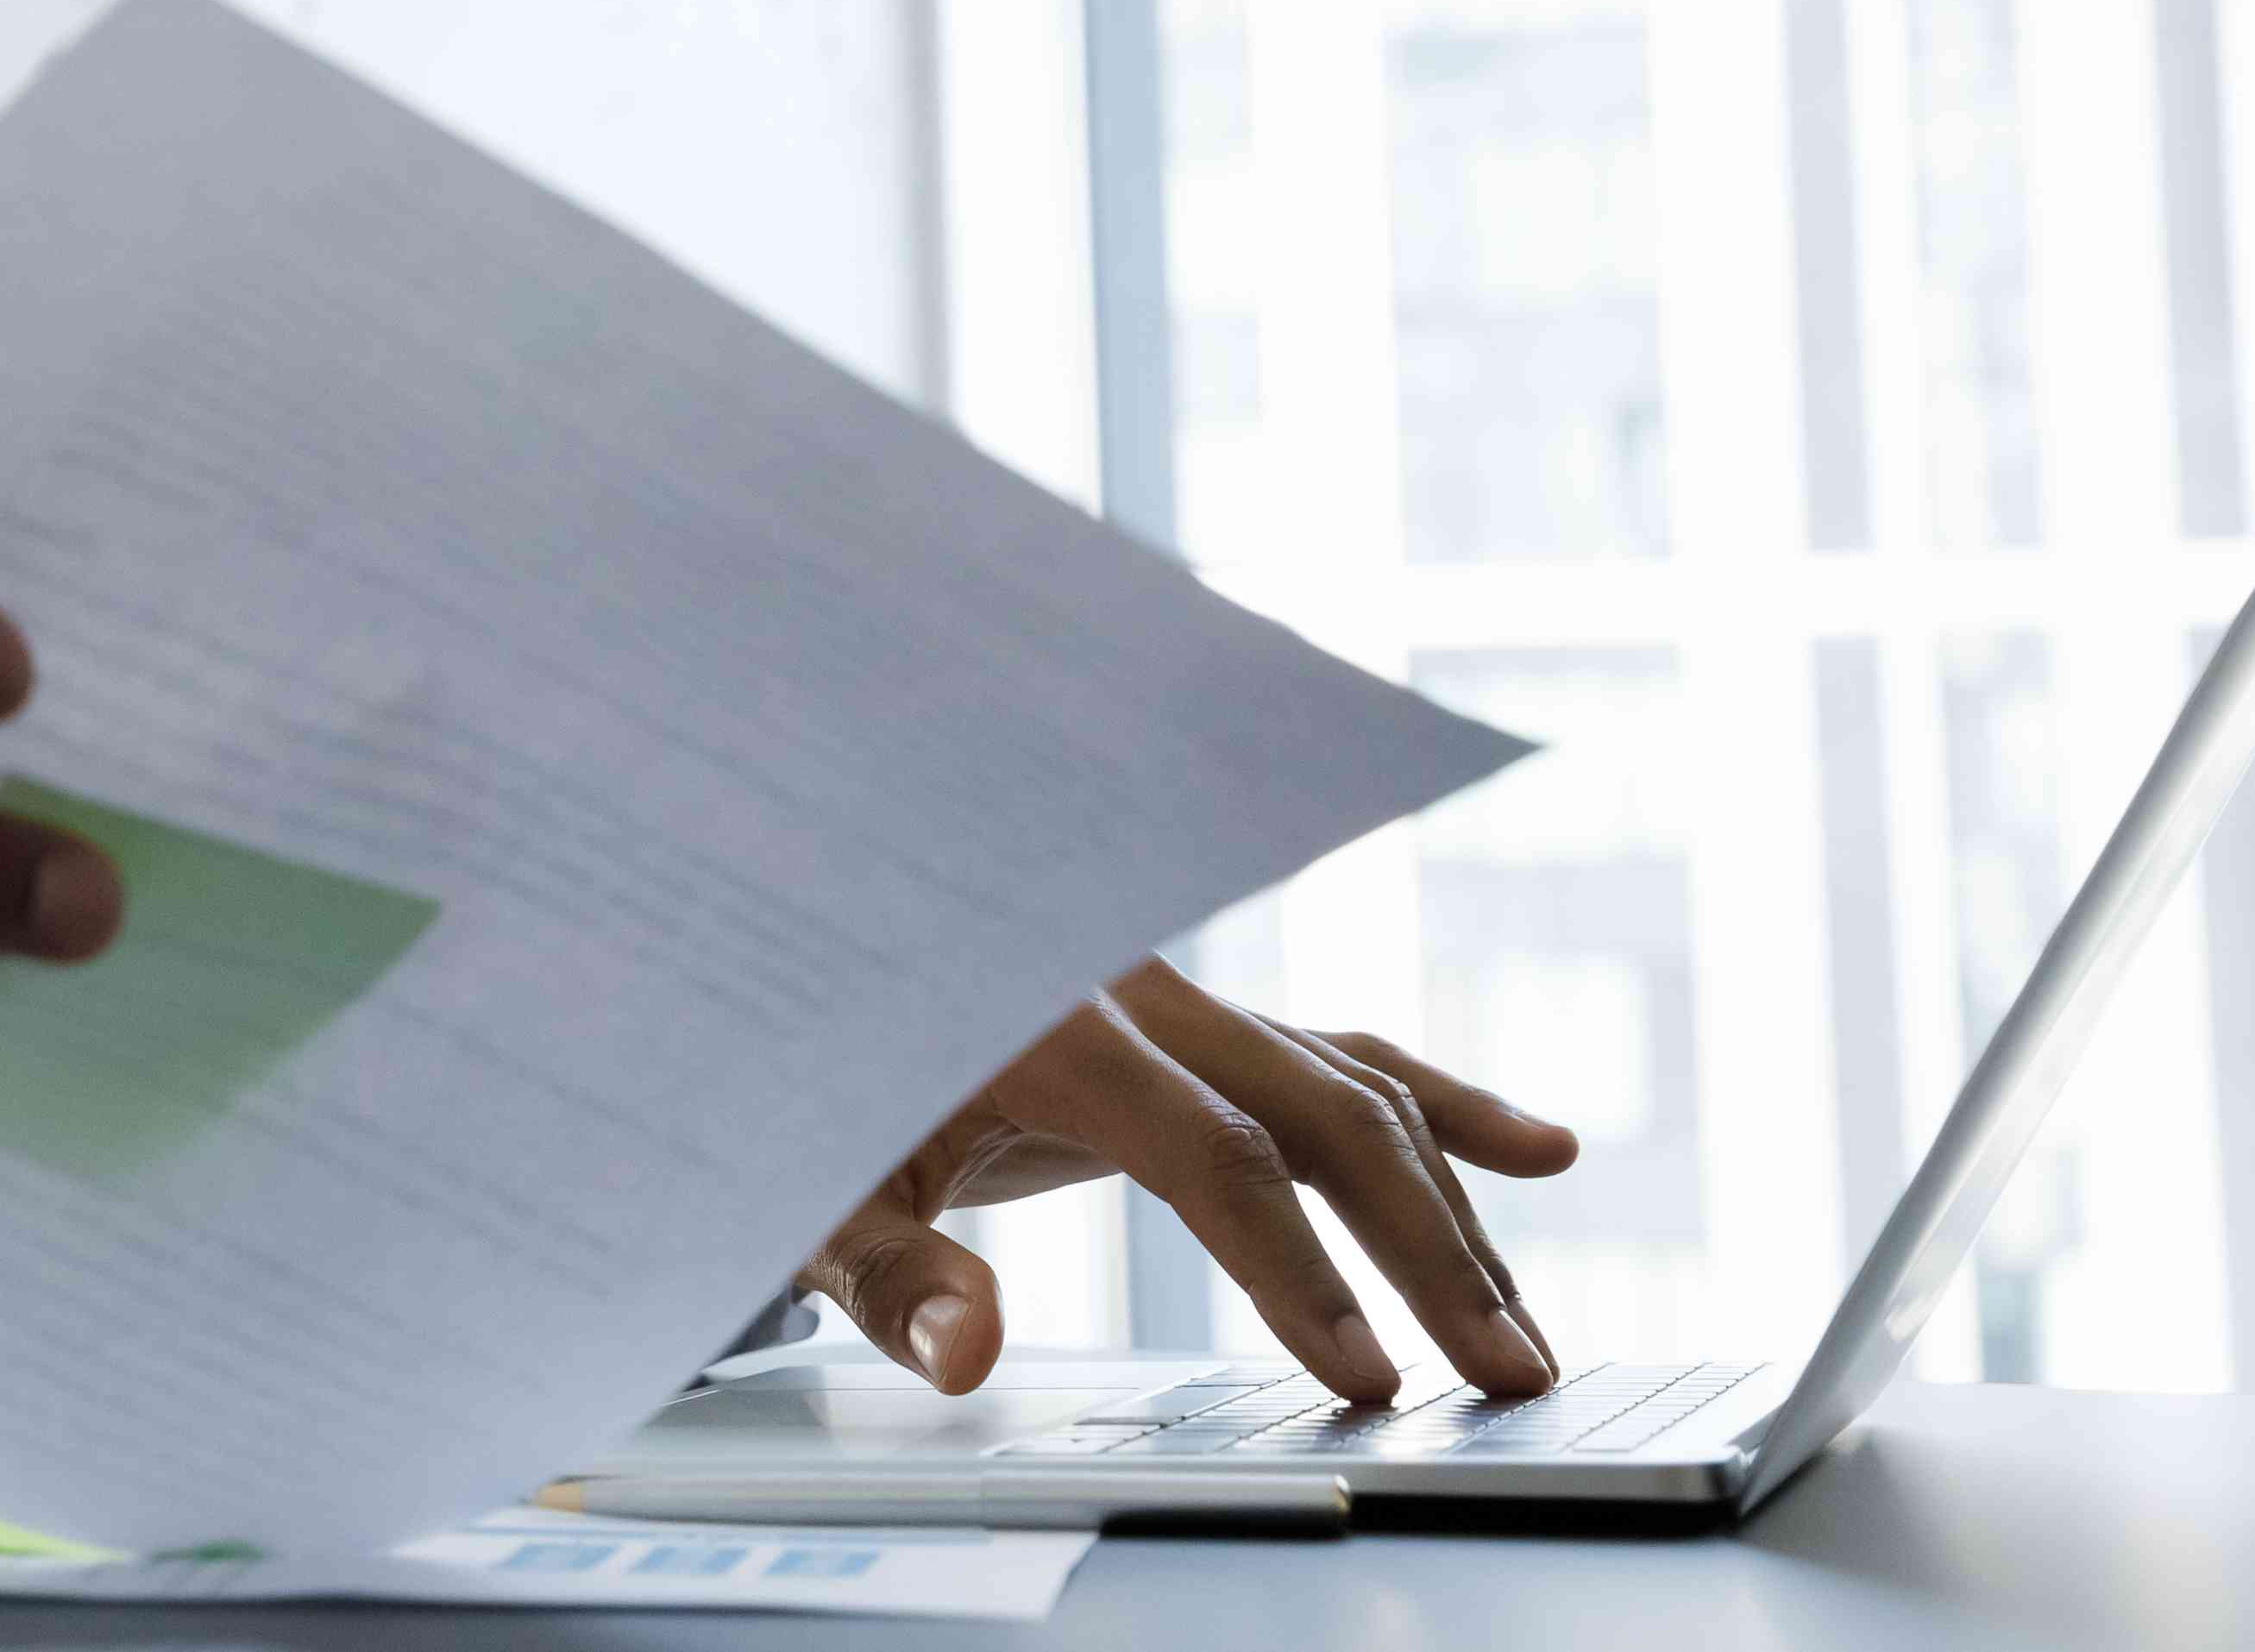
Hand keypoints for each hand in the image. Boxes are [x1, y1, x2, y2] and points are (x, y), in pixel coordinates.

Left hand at [800, 957, 1579, 1407]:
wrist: (791, 956)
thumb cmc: (796, 1083)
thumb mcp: (809, 1187)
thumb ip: (889, 1274)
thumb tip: (968, 1356)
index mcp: (1044, 1017)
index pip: (1211, 1152)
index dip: (1297, 1269)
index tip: (1368, 1378)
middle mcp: (1132, 984)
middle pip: (1321, 1108)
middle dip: (1429, 1248)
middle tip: (1508, 1377)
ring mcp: (1174, 994)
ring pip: (1350, 1085)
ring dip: (1451, 1209)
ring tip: (1524, 1336)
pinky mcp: (1193, 1024)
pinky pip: (1332, 1051)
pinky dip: (1435, 1100)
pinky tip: (1543, 1149)